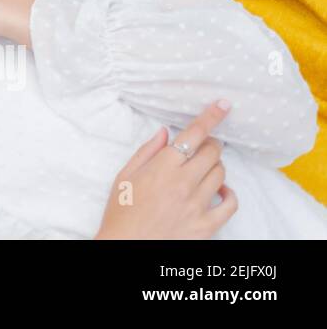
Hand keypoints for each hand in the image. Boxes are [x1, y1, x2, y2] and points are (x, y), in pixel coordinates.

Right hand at [95, 100, 237, 238]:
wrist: (125, 246)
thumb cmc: (121, 211)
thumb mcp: (125, 175)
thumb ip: (147, 151)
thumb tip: (166, 133)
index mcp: (162, 168)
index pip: (194, 135)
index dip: (211, 117)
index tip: (224, 105)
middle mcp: (183, 184)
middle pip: (213, 152)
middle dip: (210, 144)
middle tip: (202, 146)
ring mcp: (197, 205)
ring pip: (221, 173)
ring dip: (215, 166)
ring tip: (202, 170)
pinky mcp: (207, 225)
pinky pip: (231, 203)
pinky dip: (229, 193)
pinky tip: (219, 191)